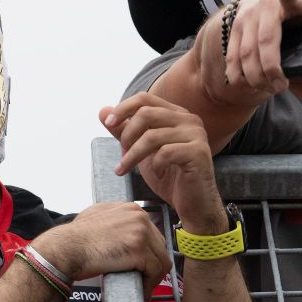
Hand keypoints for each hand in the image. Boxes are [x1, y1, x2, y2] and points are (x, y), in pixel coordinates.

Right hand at [35, 201, 170, 298]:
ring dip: (153, 278)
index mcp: (131, 209)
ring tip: (142, 290)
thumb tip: (123, 233)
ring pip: (161, 260)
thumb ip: (114, 219)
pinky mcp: (139, 250)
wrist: (66, 248)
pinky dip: (149, 286)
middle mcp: (139, 217)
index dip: (148, 253)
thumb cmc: (74, 238)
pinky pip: (155, 272)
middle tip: (143, 281)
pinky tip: (141, 294)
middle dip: (153, 266)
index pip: (152, 233)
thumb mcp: (96, 216)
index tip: (142, 267)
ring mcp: (141, 232)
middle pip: (159, 246)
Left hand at [101, 93, 226, 229]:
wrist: (193, 203)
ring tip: (125, 169)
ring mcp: (196, 134)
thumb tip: (102, 110)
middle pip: (146, 113)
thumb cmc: (168, 176)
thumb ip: (124, 130)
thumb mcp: (141, 151)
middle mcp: (189, 119)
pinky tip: (156, 174)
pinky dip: (154, 166)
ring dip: (132, 155)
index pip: (145, 98)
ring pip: (152, 136)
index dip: (123, 108)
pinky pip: (165, 153)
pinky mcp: (198, 152)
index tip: (108, 123)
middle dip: (127, 135)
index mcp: (175, 114)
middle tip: (121, 155)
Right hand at [203, 0, 301, 106]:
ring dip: (255, 77)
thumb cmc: (294, 11)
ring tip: (269, 89)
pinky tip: (249, 85)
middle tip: (280, 87)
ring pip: (244, 54)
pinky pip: (232, 56)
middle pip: (262, 44)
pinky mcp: (231, 29)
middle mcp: (261, 6)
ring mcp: (243, 17)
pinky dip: (238, 75)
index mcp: (287, 0)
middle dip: (270, 71)